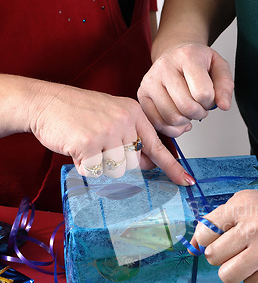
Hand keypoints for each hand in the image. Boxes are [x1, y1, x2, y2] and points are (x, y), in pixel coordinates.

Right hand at [29, 82, 193, 184]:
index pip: (157, 146)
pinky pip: (94, 171)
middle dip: (115, 162)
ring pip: (116, 170)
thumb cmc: (77, 111)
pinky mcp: (88, 143)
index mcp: (133, 112)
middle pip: (133, 164)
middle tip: (98, 145)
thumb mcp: (112, 116)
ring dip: (100, 165)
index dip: (172, 167)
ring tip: (86, 144)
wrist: (45, 101)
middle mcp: (124, 120)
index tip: (186, 181)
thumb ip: (131, 137)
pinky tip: (75, 147)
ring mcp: (107, 131)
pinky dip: (83, 165)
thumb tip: (147, 163)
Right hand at [137, 43, 233, 136]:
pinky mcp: (142, 95)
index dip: (211, 102)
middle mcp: (164, 66)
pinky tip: (179, 120)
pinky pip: (157, 123)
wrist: (174, 54)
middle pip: (187, 108)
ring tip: (188, 110)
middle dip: (199, 113)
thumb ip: (225, 86)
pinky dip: (172, 128)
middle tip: (200, 106)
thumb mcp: (218, 67)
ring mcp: (150, 81)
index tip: (209, 96)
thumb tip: (224, 106)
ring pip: (171, 118)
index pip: (203, 94)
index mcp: (186, 56)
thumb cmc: (196, 62)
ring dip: (185, 121)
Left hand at [190, 188, 257, 282]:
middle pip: (213, 256)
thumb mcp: (249, 202)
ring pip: (228, 275)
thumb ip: (219, 220)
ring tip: (250, 259)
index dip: (207, 240)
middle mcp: (254, 226)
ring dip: (235, 270)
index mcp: (242, 206)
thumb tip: (192, 246)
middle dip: (220, 256)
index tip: (218, 240)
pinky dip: (255, 278)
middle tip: (235, 250)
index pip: (205, 232)